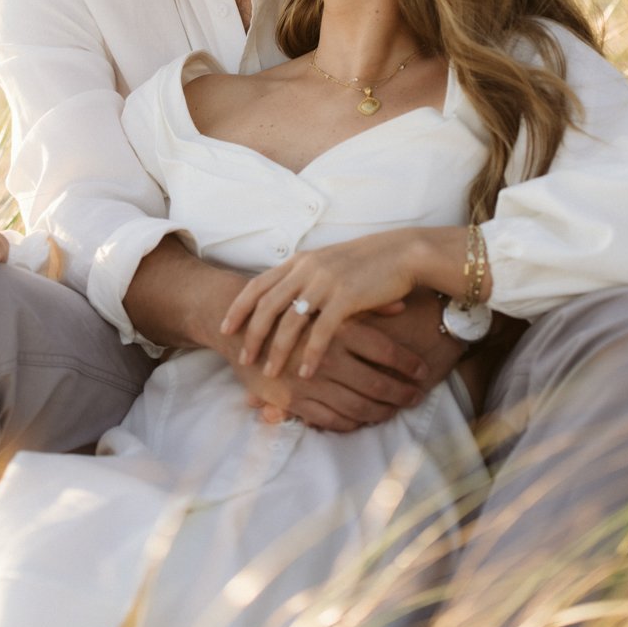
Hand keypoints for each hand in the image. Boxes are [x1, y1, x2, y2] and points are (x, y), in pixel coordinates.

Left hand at [221, 230, 422, 380]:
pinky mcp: (345, 297)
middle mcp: (307, 269)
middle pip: (267, 305)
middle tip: (242, 359)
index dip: (238, 307)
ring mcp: (325, 282)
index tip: (224, 328)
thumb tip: (288, 297)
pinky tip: (305, 373)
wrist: (403, 253)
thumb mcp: (329, 264)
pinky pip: (321, 331)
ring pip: (289, 321)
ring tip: (269, 373)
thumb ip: (306, 277)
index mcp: (300, 261)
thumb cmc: (368, 263)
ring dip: (277, 350)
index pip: (258, 285)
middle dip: (251, 335)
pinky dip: (309, 354)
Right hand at [227, 312, 430, 431]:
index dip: (409, 366)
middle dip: (401, 394)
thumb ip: (366, 306)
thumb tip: (401, 304)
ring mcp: (312, 383)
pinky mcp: (295, 401)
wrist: (241, 326)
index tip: (422, 372)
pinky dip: (351, 423)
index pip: (387, 353)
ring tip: (393, 410)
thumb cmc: (290, 310)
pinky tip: (361, 419)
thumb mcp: (327, 303)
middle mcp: (329, 358)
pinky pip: (331, 420)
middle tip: (416, 397)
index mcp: (339, 330)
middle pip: (377, 385)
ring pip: (358, 407)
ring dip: (381, 412)